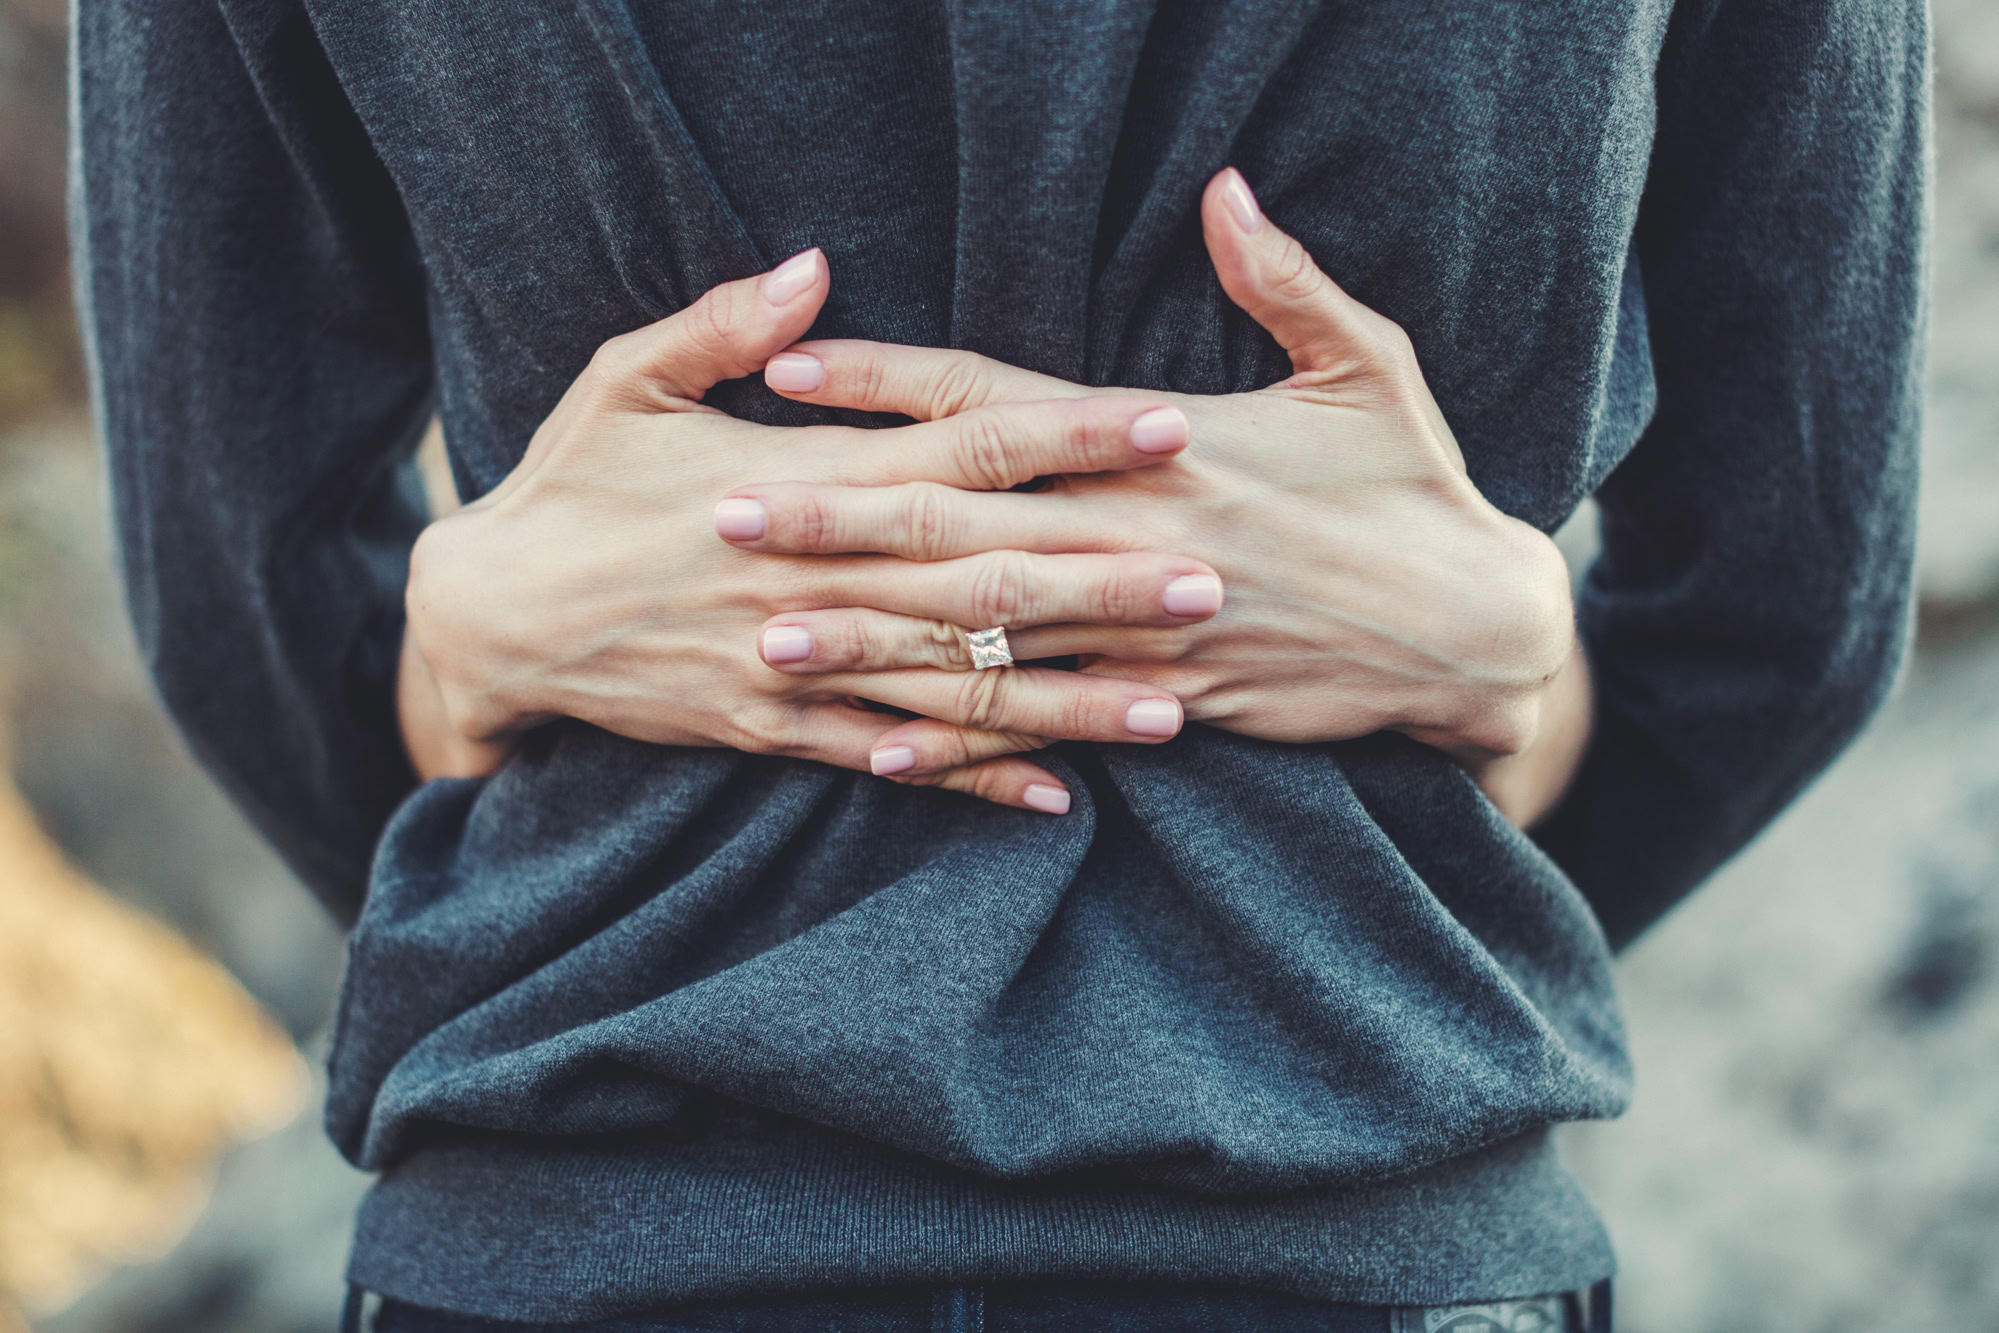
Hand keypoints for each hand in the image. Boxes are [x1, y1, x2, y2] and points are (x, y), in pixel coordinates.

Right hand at [396, 250, 1227, 810]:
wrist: (487, 622)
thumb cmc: (565, 485)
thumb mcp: (621, 381)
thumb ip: (721, 325)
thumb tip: (817, 269)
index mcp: (794, 481)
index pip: (957, 451)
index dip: (1063, 440)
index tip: (1159, 427)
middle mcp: (811, 581)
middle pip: (983, 581)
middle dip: (1103, 583)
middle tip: (1214, 581)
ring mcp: (794, 668)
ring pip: (955, 690)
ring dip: (1067, 699)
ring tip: (1176, 708)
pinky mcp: (773, 731)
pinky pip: (889, 764)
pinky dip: (973, 784)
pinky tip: (1059, 799)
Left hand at [723, 170, 1589, 824]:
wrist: (1475, 630)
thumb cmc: (1416, 487)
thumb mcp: (1371, 363)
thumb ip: (1283, 278)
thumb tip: (1225, 186)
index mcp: (1164, 441)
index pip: (993, 401)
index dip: (884, 382)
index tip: (783, 367)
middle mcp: (1139, 532)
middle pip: (958, 519)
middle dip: (834, 517)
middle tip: (724, 514)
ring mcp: (1148, 626)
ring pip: (982, 633)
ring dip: (869, 638)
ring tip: (765, 640)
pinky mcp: (1170, 703)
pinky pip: (1044, 723)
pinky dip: (960, 737)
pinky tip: (876, 749)